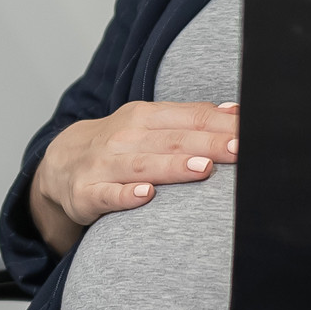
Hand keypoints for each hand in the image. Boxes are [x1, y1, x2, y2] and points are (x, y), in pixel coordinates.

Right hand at [29, 100, 238, 254]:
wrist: (59, 162)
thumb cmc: (118, 145)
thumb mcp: (148, 124)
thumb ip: (190, 119)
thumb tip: (237, 113)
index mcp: (143, 116)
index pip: (188, 118)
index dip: (220, 125)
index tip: (250, 133)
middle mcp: (123, 137)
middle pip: (172, 140)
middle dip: (208, 145)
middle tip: (239, 150)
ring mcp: (103, 165)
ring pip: (142, 165)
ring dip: (173, 167)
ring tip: (203, 169)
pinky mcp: (86, 193)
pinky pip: (107, 195)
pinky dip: (125, 195)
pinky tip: (145, 196)